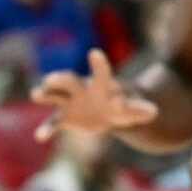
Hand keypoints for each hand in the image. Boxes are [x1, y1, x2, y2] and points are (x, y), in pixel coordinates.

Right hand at [31, 49, 159, 139]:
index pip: (101, 72)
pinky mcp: (64, 118)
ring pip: (54, 95)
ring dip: (45, 93)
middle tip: (51, 79)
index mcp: (101, 84)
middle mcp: (82, 88)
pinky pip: (53, 123)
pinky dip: (47, 129)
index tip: (95, 53)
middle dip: (61, 79)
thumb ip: (143, 110)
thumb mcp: (135, 109)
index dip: (99, 64)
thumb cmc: (124, 106)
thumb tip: (154, 112)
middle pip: (69, 80)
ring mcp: (70, 102)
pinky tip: (40, 137)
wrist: (108, 114)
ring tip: (37, 94)